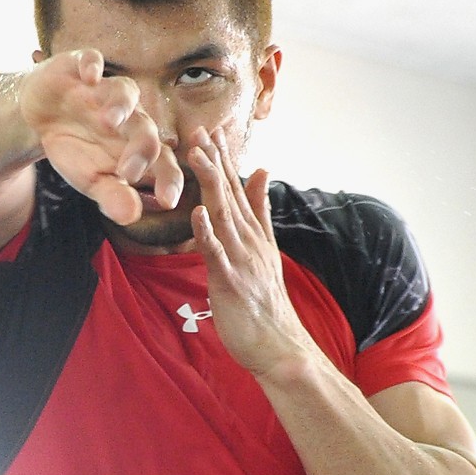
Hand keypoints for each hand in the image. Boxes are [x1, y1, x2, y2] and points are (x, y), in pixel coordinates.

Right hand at [18, 49, 183, 223]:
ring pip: (126, 91)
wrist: (41, 117)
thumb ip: (113, 196)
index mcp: (139, 145)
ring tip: (110, 121)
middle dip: (140, 149)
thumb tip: (131, 217)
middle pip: (147, 128)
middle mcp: (130, 115)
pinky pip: (91, 60)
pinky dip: (92, 65)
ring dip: (120, 105)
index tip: (169, 201)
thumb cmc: (76, 150)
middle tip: (129, 172)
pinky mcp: (81, 67)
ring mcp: (107, 89)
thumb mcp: (91, 179)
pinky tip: (90, 75)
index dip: (169, 179)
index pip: (163, 162)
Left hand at [188, 127, 315, 376]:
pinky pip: (217, 254)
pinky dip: (207, 233)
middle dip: (214, 160)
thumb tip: (261, 170)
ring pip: (223, 215)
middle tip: (199, 129)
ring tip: (196, 156)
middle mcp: (249, 241)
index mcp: (254, 233)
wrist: (280, 345)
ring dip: (210, 185)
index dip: (223, 158)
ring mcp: (241, 260)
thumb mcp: (265, 248)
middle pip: (229, 194)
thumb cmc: (266, 302)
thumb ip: (260, 209)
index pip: (237, 188)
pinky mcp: (230, 282)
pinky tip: (197, 213)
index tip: (210, 129)